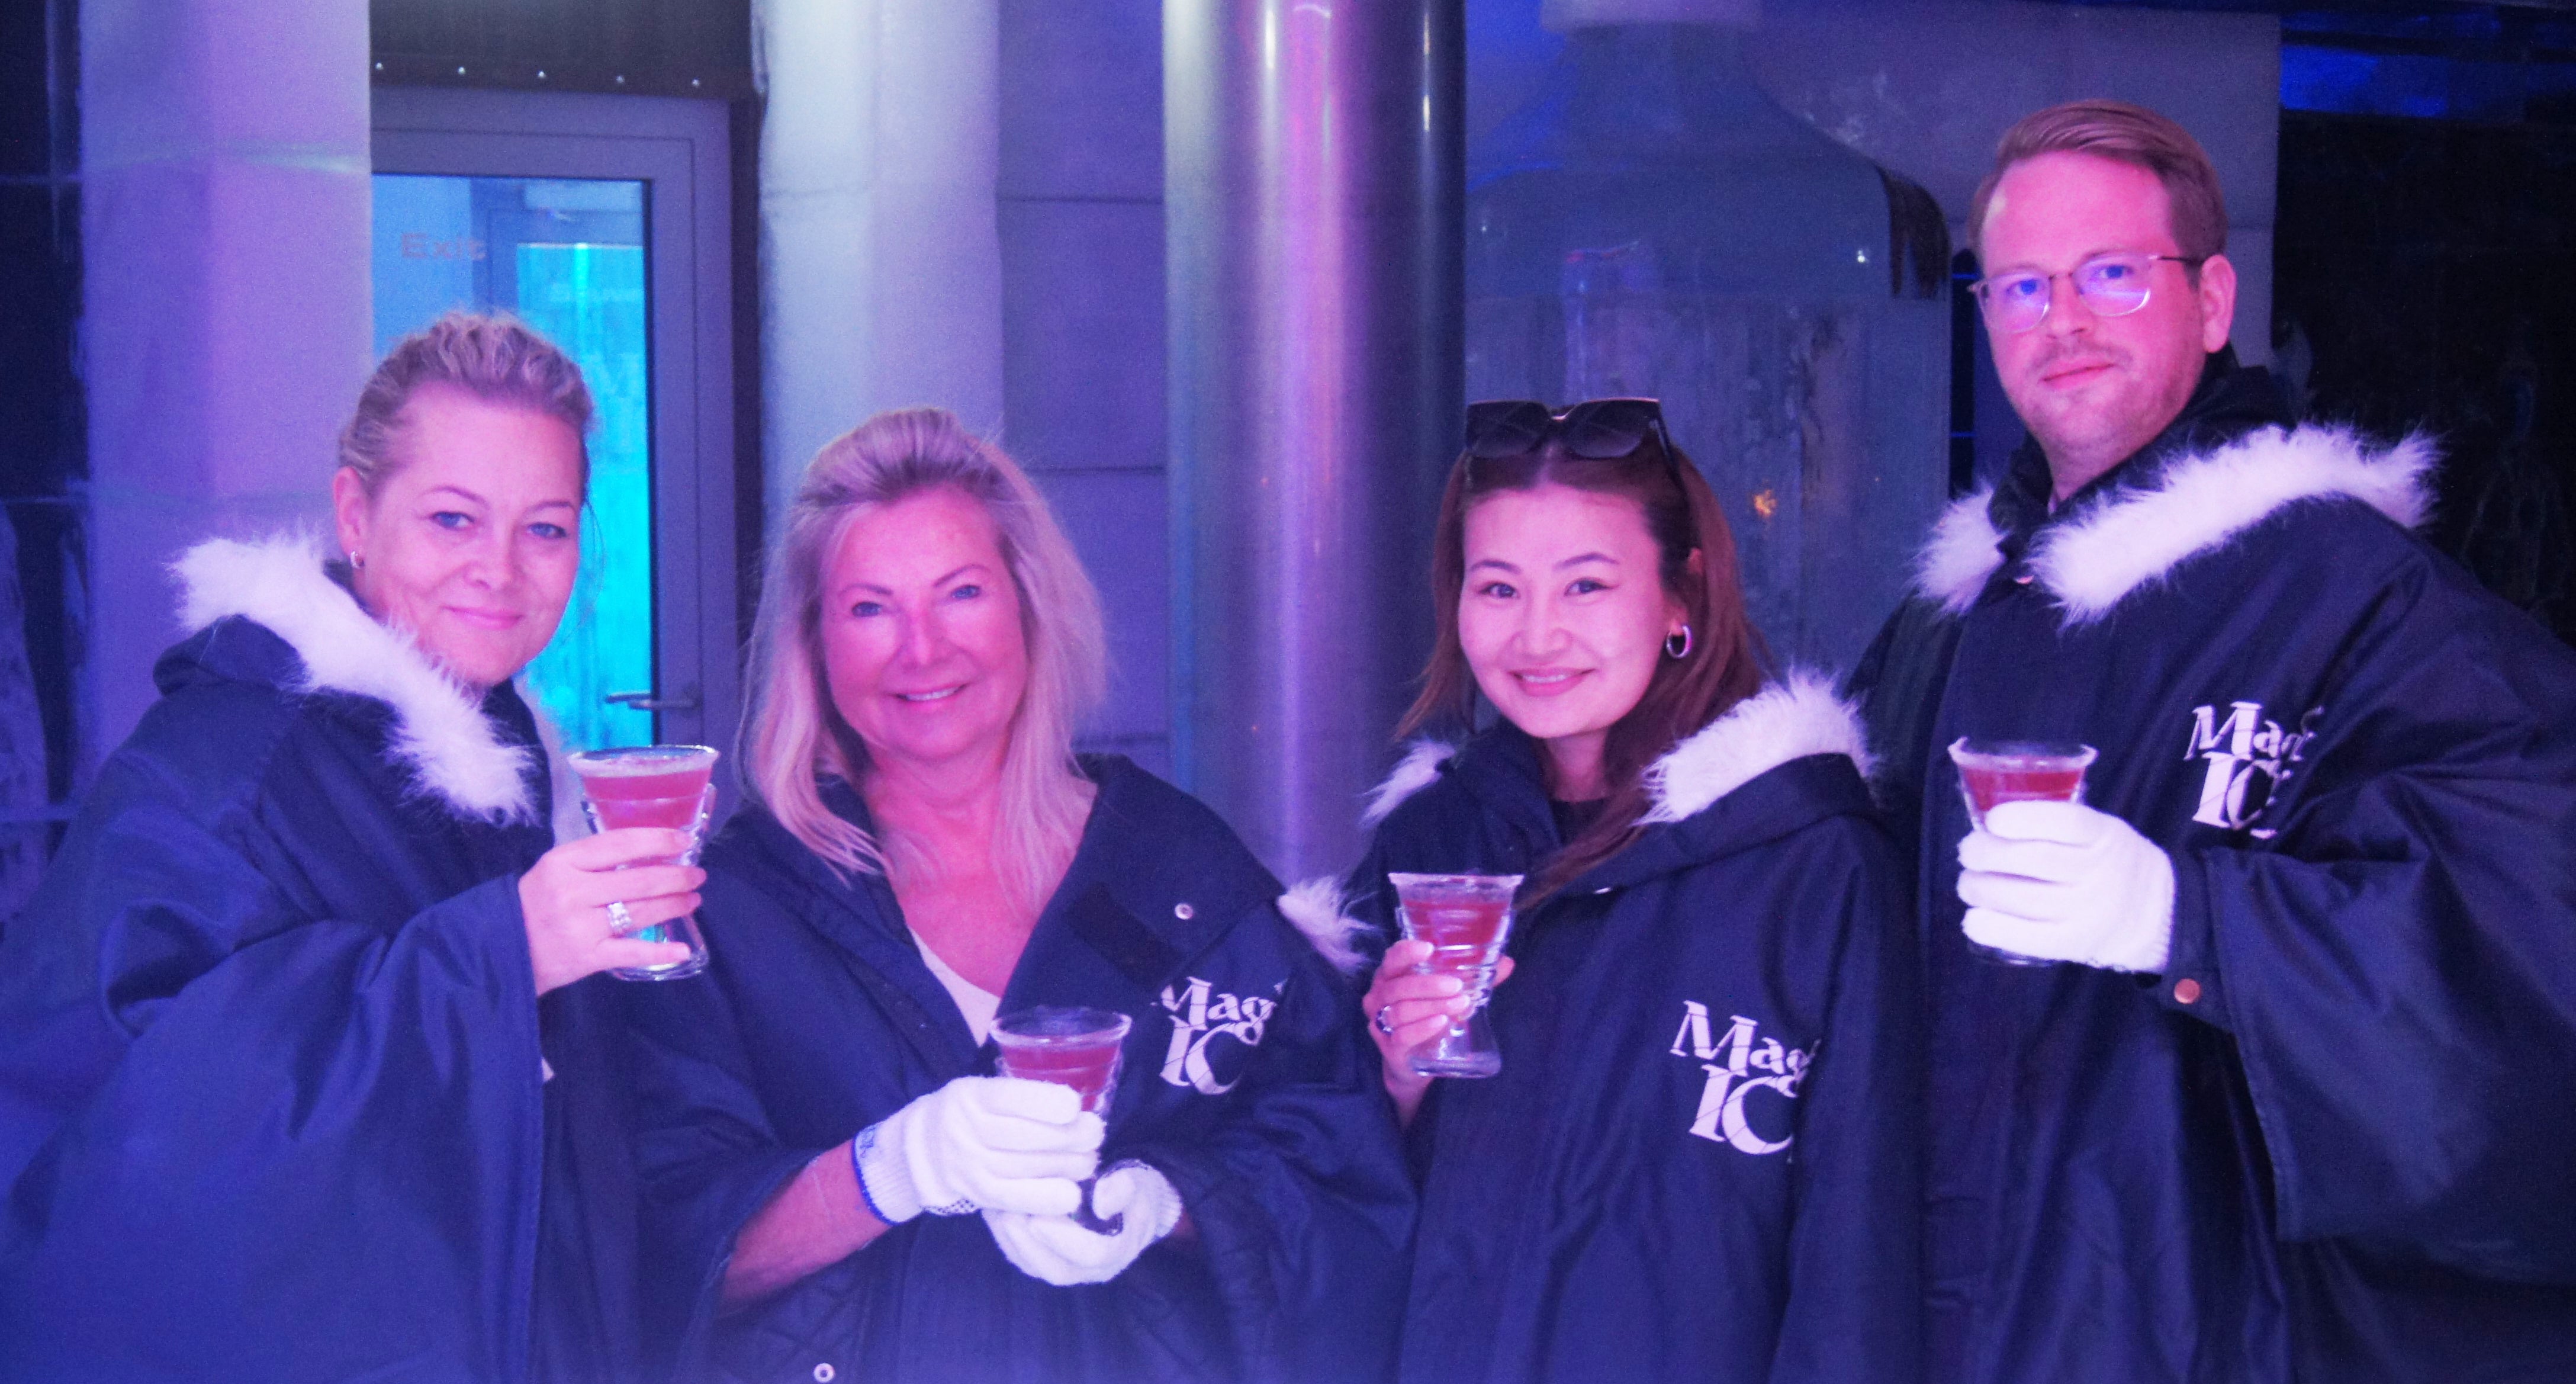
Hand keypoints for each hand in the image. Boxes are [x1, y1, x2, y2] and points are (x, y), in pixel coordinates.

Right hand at [518, 828, 703, 993]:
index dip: (657, 840)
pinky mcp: (586, 957)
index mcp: (563, 862)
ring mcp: (580, 926)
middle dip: (676, 876)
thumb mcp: (554, 870)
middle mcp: (573, 891)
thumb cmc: (533, 904)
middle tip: (697, 875)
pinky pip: (631, 952)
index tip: (684, 841)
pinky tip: (682, 948)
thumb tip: (647, 851)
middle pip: (638, 880)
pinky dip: (660, 951)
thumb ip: (592, 860)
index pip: (620, 843)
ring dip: (674, 905)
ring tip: (693, 899)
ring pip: (640, 912)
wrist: (497, 951)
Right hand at [852, 1076, 1102, 1223]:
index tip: (1075, 1106)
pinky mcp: (975, 1192)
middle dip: (1069, 1137)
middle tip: (1096, 1135)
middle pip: (1024, 1136)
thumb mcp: (984, 1089)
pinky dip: (1044, 1198)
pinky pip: (1012, 1198)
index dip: (1046, 1103)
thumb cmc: (971, 1112)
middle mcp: (965, 1128)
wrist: (922, 1147)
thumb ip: (1022, 1095)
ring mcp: (968, 1164)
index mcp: (971, 1094)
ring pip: (1023, 1168)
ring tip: (1090, 1161)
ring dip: (1065, 1166)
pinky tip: (1071, 1195)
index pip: (1010, 1097)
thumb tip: (1079, 1109)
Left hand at [984, 1161, 1183, 1285]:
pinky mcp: (1050, 1260)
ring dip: (1012, 1241)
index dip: (1064, 1238)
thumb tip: (1101, 1203)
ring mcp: (1070, 1268)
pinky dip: (1007, 1238)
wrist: (1132, 1203)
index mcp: (1118, 1251)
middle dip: (1029, 1243)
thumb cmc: (1134, 1191)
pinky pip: (1025, 1259)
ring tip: (997, 1211)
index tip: (1040, 1217)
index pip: (1092, 1255)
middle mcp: (1093, 1269)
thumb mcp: (1137, 1184)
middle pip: (1057, 1270)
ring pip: (1036, 1267)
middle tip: (1009, 1214)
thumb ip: (1121, 1190)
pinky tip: (995, 1213)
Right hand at [1361, 940, 1514, 1123]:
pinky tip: (1442, 1022)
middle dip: (1429, 984)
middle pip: (1398, 986)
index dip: (1407, 952)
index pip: (1392, 959)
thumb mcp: (1446, 997)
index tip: (1429, 948)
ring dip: (1433, 1006)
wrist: (1413, 1065)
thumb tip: (1507, 963)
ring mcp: (1380, 1024)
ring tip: (1460, 1004)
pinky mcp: (1389, 1048)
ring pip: (1402, 1011)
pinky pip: (1402, 1035)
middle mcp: (1378, 998)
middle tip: (1457, 986)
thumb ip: (1474, 979)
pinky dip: (1423, 1028)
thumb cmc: (1427, 1020)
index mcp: (1390, 977)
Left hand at [1958, 799, 2174, 972]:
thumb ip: (2057, 825)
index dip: (2023, 819)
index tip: (1992, 820)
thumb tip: (1986, 826)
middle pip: (2035, 860)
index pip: (2067, 823)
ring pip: (2025, 898)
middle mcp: (2101, 874)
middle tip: (1968, 851)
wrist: (2155, 913)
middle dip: (1987, 853)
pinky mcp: (2077, 944)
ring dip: (1981, 889)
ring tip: (1968, 884)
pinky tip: (1973, 920)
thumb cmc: (2107, 862)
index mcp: (2105, 836)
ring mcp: (2090, 912)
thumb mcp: (2100, 831)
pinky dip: (1994, 929)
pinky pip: (2031, 939)